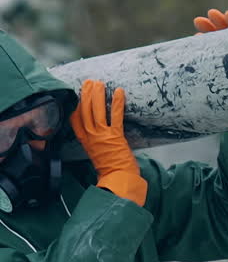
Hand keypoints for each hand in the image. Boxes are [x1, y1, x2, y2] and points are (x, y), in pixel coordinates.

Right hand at [70, 80, 146, 205]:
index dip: (76, 106)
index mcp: (85, 141)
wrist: (118, 179)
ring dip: (98, 95)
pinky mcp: (115, 136)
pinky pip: (116, 115)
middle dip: (86, 95)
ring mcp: (102, 135)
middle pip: (85, 111)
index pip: (75, 120)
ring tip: (99, 83)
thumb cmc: (110, 169)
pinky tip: (119, 92)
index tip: (77, 95)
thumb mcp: (96, 154)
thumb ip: (94, 143)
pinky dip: (118, 102)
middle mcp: (91, 136)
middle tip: (88, 82)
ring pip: (97, 110)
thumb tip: (97, 134)